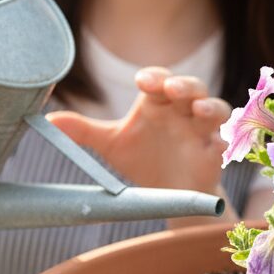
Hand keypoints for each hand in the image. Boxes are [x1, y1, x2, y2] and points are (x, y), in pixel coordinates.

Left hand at [46, 67, 231, 195]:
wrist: (167, 196)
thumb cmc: (141, 161)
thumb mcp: (112, 145)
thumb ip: (84, 131)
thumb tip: (48, 120)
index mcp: (157, 103)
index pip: (158, 80)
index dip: (154, 77)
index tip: (142, 82)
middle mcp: (182, 111)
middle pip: (189, 87)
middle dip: (182, 85)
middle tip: (169, 89)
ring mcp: (201, 130)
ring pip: (214, 108)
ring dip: (208, 105)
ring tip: (198, 108)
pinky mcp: (215, 152)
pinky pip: (225, 140)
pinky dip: (224, 137)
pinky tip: (216, 141)